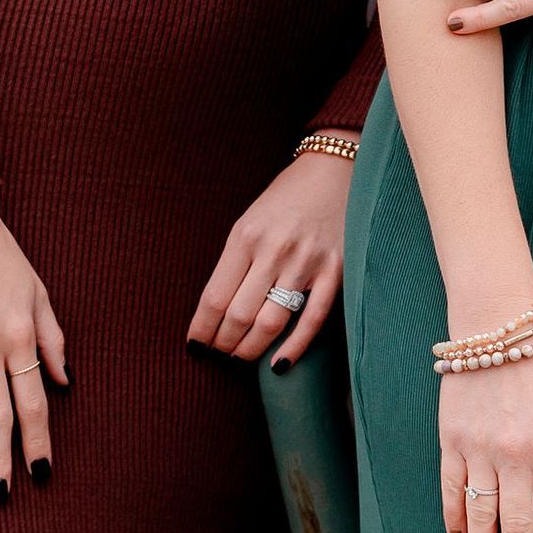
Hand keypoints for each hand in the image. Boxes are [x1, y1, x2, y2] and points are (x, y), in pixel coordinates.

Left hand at [186, 147, 352, 367]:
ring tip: (242, 355)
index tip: (196, 345)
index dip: (202, 329)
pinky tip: (280, 363)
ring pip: (271, 323)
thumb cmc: (286, 198)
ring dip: (252, 349)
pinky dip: (294, 347)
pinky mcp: (336, 271)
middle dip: (224, 344)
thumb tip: (218, 312)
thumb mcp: (250, 222)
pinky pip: (312, 319)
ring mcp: (306, 261)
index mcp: (246, 236)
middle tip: (221, 353)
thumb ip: (236, 263)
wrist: (334, 169)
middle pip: (239, 316)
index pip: (215, 298)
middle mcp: (274, 250)